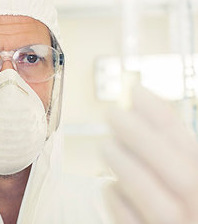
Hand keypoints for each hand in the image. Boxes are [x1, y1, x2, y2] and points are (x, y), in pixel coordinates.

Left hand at [103, 86, 197, 223]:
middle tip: (113, 113)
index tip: (136, 90)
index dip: (164, 117)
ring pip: (161, 205)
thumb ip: (165, 139)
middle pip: (184, 176)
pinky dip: (118, 200)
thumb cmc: (169, 194)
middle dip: (146, 140)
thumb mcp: (175, 164)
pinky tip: (108, 184)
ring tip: (106, 145)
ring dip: (128, 168)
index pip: (193, 149)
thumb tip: (137, 95)